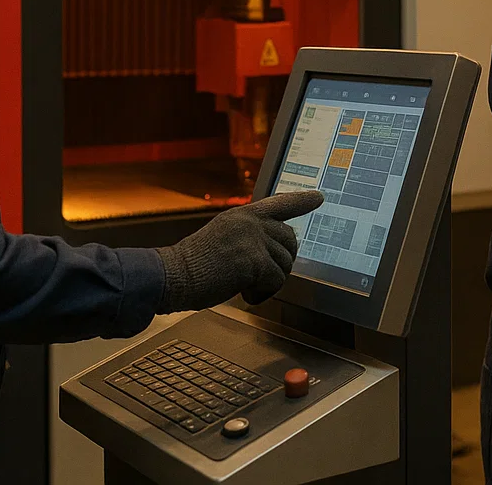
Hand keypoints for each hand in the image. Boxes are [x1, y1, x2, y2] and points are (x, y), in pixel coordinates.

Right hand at [157, 190, 324, 312]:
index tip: (319, 197)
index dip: (302, 201)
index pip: (280, 203)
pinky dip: (263, 294)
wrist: (172, 275)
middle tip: (261, 277)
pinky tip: (245, 294)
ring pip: (285, 264)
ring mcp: (253, 240)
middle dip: (282, 262)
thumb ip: (247, 236)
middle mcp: (251, 222)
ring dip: (270, 281)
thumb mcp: (223, 237)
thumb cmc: (193, 264)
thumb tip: (272, 251)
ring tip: (246, 285)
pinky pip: (276, 281)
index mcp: (243, 215)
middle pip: (290, 241)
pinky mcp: (254, 261)